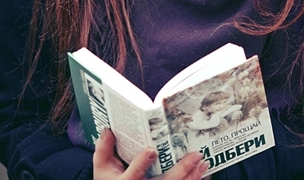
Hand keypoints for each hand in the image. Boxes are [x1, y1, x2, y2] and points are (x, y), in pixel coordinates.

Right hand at [94, 129, 209, 179]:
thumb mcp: (101, 168)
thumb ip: (104, 148)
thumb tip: (108, 129)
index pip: (134, 174)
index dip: (142, 163)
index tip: (152, 150)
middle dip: (181, 170)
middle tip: (195, 155)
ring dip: (192, 176)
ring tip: (202, 162)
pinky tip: (202, 173)